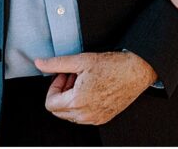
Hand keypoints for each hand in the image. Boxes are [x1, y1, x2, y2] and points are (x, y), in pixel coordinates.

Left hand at [35, 51, 155, 124]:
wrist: (137, 71)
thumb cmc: (114, 66)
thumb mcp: (82, 60)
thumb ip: (57, 64)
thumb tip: (40, 63)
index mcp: (77, 101)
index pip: (50, 103)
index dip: (54, 86)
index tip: (64, 75)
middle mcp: (85, 114)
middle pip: (58, 110)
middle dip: (63, 92)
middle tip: (74, 76)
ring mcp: (94, 118)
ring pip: (71, 114)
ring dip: (72, 98)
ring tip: (85, 82)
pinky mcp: (103, 118)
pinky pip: (84, 116)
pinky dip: (83, 104)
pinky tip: (93, 89)